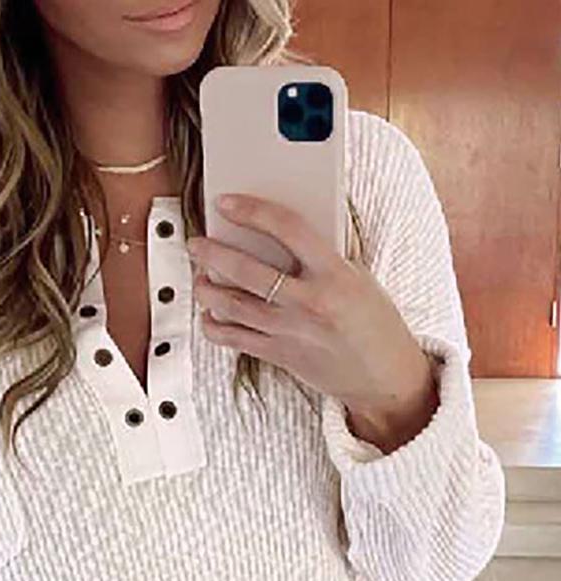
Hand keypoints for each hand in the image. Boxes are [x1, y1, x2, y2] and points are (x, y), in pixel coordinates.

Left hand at [187, 193, 439, 450]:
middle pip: (246, 270)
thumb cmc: (374, 323)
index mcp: (335, 274)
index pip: (288, 229)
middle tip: (196, 243)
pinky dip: (214, 326)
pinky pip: (235, 339)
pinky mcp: (280, 356)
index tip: (227, 203)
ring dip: (206, 289)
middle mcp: (309, 302)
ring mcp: (291, 331)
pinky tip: (208, 315)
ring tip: (198, 277)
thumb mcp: (358, 278)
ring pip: (232, 305)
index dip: (252, 211)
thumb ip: (321, 258)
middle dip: (212, 253)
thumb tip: (277, 234)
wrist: (385, 376)